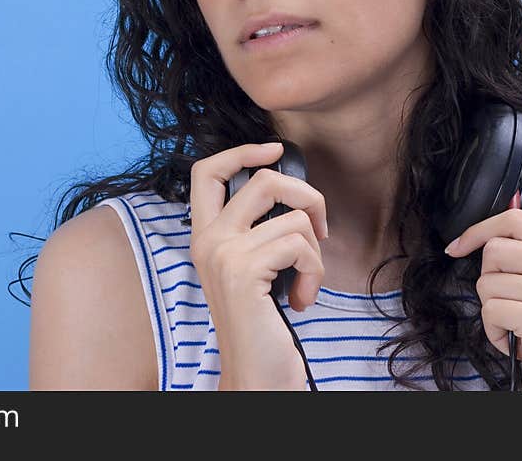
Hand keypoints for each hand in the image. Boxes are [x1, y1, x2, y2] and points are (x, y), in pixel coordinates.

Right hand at [189, 142, 328, 389]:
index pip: (204, 171)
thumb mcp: (251, 268)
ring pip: (294, 216)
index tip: (274, 150)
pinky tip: (301, 299)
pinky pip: (302, 245)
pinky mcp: (244, 269)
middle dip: (307, 195)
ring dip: (315, 252)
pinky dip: (315, 273)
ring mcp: (222, 253)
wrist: (255, 372)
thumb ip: (256, 231)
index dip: (241, 151)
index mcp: (204, 236)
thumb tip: (291, 193)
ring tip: (305, 281)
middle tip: (318, 227)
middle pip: (263, 179)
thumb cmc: (261, 322)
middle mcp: (206, 240)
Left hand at [445, 208, 521, 389]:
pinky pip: (490, 310)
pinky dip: (493, 330)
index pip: (516, 220)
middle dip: (489, 279)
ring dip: (492, 309)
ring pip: (488, 282)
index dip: (478, 230)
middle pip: (495, 250)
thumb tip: (480, 234)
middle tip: (512, 303)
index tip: (457, 247)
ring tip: (519, 324)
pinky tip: (517, 342)